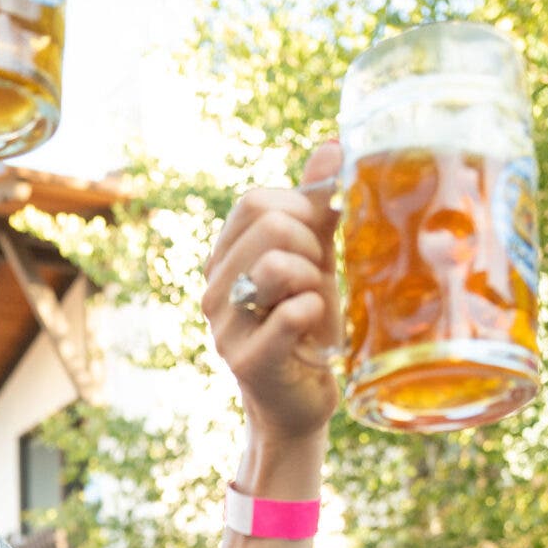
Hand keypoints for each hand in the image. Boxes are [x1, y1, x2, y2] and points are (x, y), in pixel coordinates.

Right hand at [203, 143, 345, 443]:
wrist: (298, 403)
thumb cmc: (306, 327)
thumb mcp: (315, 259)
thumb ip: (317, 206)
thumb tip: (333, 144)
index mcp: (226, 257)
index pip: (256, 202)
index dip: (300, 211)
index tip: (316, 245)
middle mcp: (214, 287)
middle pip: (269, 224)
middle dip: (311, 245)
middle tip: (316, 282)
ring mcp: (224, 325)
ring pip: (277, 264)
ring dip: (313, 280)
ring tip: (312, 307)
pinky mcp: (246, 360)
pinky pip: (292, 313)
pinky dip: (315, 315)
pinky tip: (313, 334)